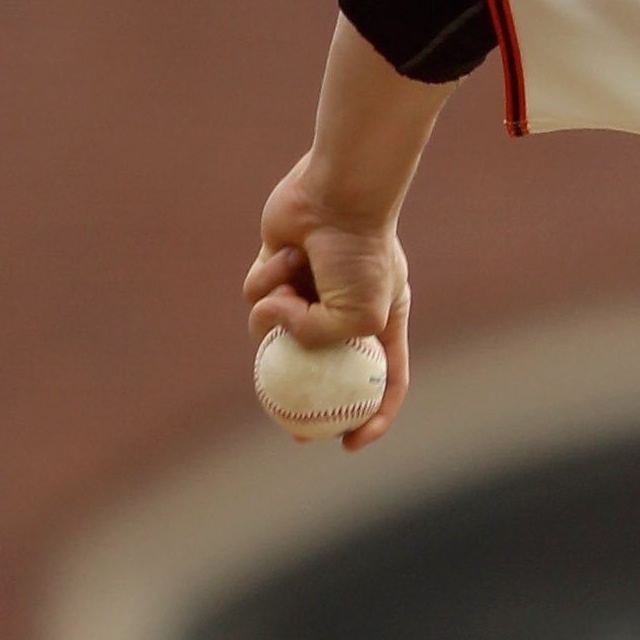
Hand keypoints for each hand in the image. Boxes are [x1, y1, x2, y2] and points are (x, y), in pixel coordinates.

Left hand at [243, 14, 444, 449]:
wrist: (338, 196)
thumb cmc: (360, 255)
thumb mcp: (359, 317)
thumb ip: (321, 343)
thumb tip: (282, 340)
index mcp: (380, 323)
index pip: (382, 382)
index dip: (372, 418)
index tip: (351, 443)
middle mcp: (343, 309)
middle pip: (320, 367)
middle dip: (303, 400)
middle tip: (289, 428)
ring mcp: (308, 290)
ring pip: (276, 330)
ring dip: (274, 316)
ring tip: (287, 288)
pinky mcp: (276, 269)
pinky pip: (256, 295)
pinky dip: (264, 282)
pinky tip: (283, 254)